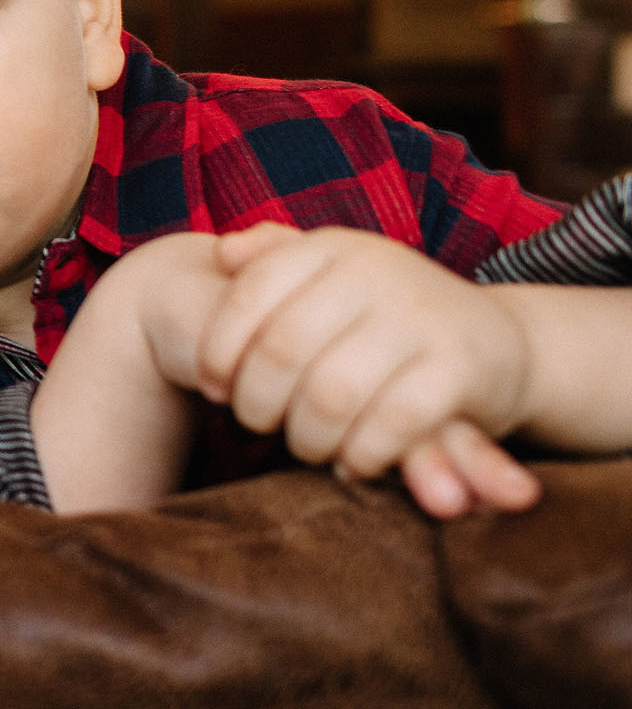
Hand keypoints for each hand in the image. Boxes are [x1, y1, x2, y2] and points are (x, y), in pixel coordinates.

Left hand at [202, 225, 539, 517]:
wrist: (494, 342)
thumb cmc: (384, 316)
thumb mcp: (331, 274)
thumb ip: (273, 258)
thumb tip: (222, 253)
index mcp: (332, 247)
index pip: (249, 295)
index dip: (217, 350)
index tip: (213, 388)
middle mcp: (376, 272)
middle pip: (282, 351)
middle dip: (257, 402)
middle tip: (259, 424)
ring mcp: (421, 318)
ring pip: (331, 396)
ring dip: (306, 437)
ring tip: (305, 445)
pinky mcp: (460, 368)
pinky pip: (388, 426)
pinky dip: (361, 455)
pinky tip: (353, 461)